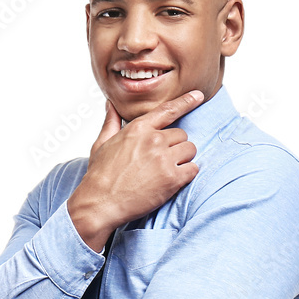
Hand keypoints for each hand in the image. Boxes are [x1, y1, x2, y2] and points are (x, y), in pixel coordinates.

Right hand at [67, 90, 203, 251]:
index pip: (168, 110)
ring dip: (183, 160)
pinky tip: (172, 181)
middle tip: (161, 162)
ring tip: (166, 171)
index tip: (198, 95)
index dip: (186, 102)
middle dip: (175, 147)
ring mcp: (164, 159)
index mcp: (138, 128)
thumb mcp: (101, 144)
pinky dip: (186, 175)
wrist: (100, 203)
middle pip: (182, 135)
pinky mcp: (172, 178)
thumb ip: (111, 122)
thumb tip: (110, 105)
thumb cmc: (100, 176)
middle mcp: (153, 140)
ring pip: (190, 150)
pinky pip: (193, 169)